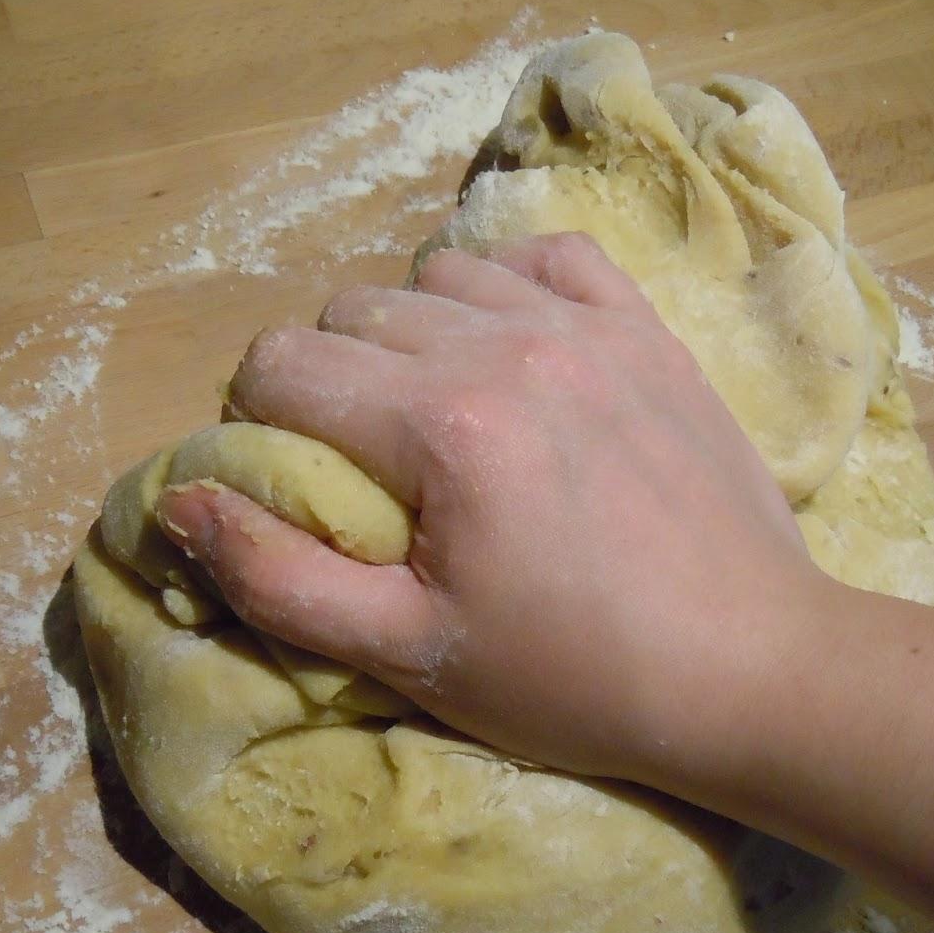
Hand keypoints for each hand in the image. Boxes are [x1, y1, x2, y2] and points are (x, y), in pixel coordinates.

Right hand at [157, 234, 829, 787]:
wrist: (750, 671)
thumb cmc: (573, 678)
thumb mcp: (408, 652)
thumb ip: (278, 577)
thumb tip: (182, 502)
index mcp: (438, 424)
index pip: (281, 364)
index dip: (260, 421)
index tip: (300, 484)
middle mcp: (505, 344)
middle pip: (349, 314)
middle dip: (329, 382)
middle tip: (369, 465)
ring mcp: (585, 326)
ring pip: (437, 273)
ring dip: (411, 330)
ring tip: (440, 407)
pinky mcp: (646, 330)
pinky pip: (545, 253)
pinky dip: (508, 285)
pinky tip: (514, 345)